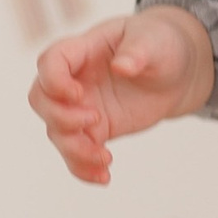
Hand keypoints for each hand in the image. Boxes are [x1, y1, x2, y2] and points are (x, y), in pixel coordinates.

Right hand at [28, 6, 213, 183]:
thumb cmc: (160, 43)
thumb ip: (137, 51)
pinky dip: (84, 168)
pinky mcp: (96, 130)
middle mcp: (74, 80)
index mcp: (81, 50)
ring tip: (105, 158)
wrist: (176, 69)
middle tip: (95, 121)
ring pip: (57, 132)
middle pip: (41, 100)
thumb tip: (122, 67)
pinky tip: (104, 176)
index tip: (79, 95)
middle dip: (60, 117)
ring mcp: (81, 107)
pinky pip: (77, 153)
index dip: (54, 82)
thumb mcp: (153, 40)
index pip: (49, 63)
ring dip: (74, 150)